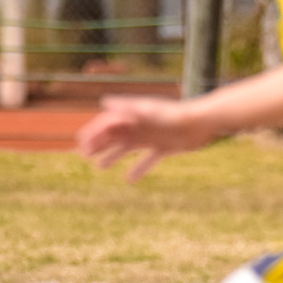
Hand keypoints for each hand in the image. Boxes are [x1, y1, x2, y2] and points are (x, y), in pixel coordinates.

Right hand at [75, 96, 214, 181]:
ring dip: (113, 156)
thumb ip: (126, 107)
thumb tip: (103, 102)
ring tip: (100, 167)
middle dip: (99, 144)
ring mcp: (152, 137)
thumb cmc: (173, 114)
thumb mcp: (147, 110)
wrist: (201, 122)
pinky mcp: (165, 147)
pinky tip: (129, 180)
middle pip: (115, 135)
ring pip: (128, 148)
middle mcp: (141, 126)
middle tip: (84, 156)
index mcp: (134, 115)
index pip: (108, 123)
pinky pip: (148, 160)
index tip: (81, 144)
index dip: (94, 132)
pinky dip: (138, 169)